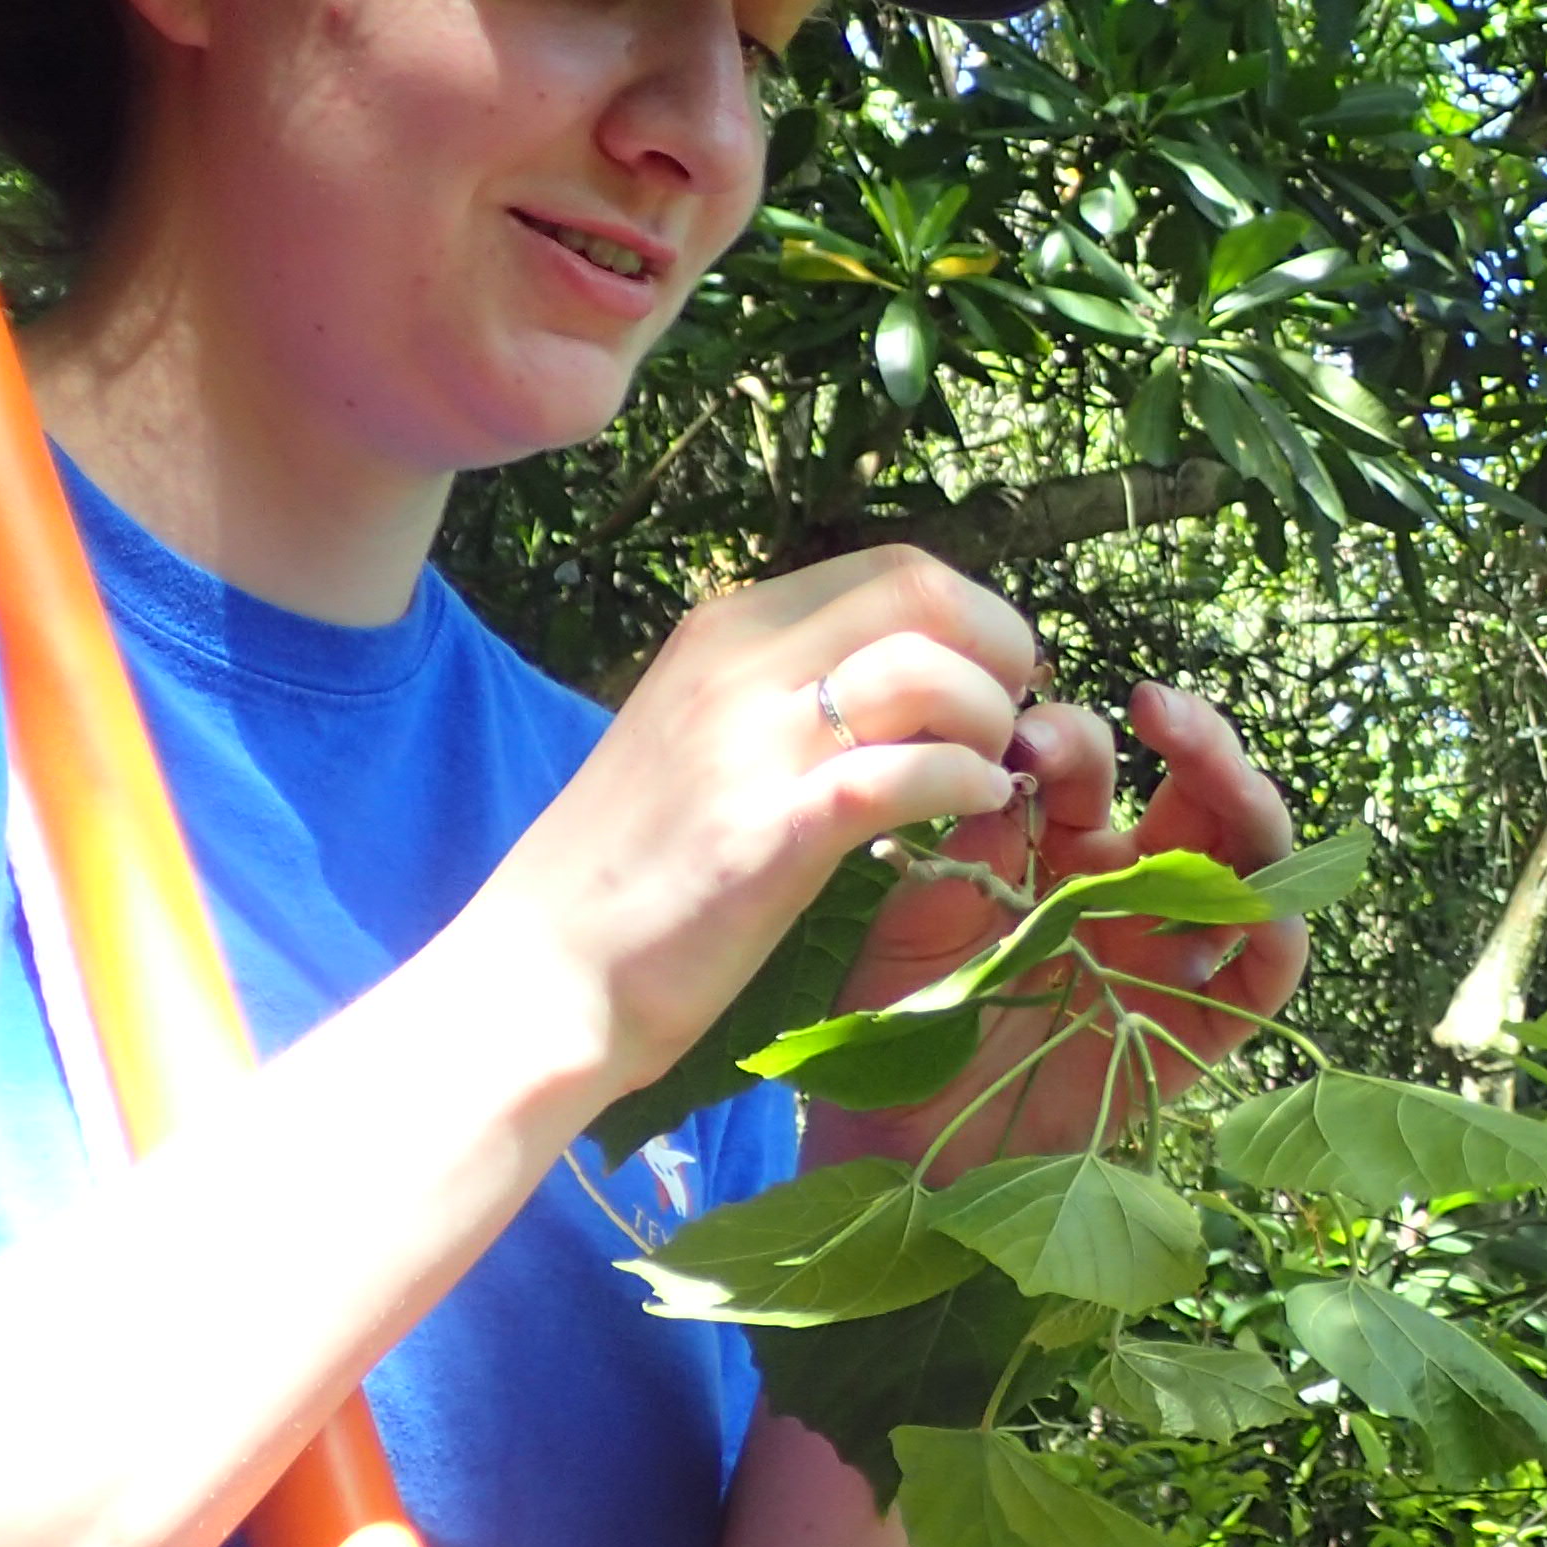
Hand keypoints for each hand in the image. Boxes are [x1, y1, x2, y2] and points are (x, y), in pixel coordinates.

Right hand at [468, 547, 1036, 1108]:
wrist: (538, 976)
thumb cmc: (628, 872)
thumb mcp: (701, 737)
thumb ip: (786, 692)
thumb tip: (904, 680)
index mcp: (726, 629)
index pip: (893, 569)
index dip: (973, 618)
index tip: (987, 684)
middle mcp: (737, 663)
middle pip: (925, 593)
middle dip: (1001, 654)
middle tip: (1008, 726)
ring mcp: (750, 742)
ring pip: (930, 670)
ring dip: (989, 722)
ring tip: (987, 776)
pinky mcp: (770, 832)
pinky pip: (909, 772)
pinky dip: (966, 784)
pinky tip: (973, 813)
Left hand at [805, 676, 1309, 1178]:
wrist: (902, 1150)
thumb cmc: (901, 1030)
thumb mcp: (916, 932)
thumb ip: (966, 859)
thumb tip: (1013, 775)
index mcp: (1056, 853)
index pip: (1091, 768)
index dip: (1073, 739)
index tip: (1028, 737)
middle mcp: (1126, 891)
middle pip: (1195, 796)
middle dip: (1194, 738)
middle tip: (1159, 707)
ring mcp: (1168, 955)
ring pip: (1246, 862)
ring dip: (1246, 803)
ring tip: (1219, 770)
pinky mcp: (1197, 1028)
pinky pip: (1263, 974)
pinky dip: (1277, 934)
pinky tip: (1260, 907)